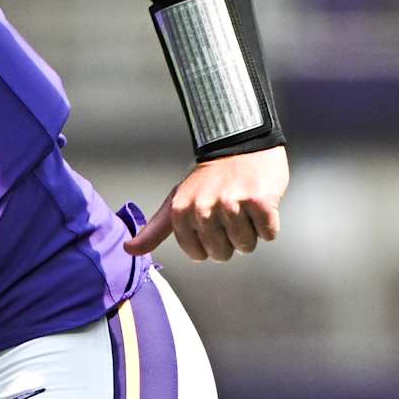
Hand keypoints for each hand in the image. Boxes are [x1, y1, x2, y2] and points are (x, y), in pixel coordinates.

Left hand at [124, 145, 287, 261]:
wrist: (239, 143)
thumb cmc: (208, 177)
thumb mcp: (176, 200)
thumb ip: (155, 229)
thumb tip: (130, 250)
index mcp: (181, 211)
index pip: (198, 255)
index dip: (208, 244)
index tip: (210, 222)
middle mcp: (204, 209)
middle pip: (222, 254)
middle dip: (229, 239)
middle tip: (228, 212)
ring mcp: (232, 205)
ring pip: (246, 245)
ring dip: (249, 230)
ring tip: (243, 206)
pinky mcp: (260, 202)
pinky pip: (268, 234)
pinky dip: (268, 223)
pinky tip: (259, 204)